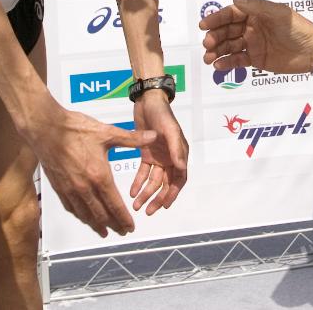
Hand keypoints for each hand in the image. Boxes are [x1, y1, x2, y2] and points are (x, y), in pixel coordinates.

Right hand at [27, 105, 156, 237]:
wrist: (46, 128)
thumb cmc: (74, 129)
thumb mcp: (107, 132)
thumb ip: (132, 138)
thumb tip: (152, 137)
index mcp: (99, 176)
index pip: (115, 204)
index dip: (124, 218)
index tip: (130, 227)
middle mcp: (84, 187)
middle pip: (101, 214)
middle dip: (113, 225)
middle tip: (121, 231)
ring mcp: (70, 189)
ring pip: (85, 214)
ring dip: (96, 224)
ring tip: (104, 231)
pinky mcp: (59, 187)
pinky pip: (71, 207)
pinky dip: (80, 216)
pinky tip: (83, 217)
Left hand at [129, 89, 187, 214]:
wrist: (147, 101)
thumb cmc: (162, 114)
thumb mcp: (170, 130)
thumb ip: (176, 149)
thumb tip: (181, 167)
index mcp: (180, 154)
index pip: (178, 179)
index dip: (172, 193)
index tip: (164, 206)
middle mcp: (170, 158)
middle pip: (165, 184)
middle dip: (158, 198)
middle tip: (148, 210)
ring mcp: (158, 157)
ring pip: (153, 181)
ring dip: (146, 193)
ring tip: (136, 205)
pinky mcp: (147, 154)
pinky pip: (143, 172)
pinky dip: (138, 182)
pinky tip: (131, 192)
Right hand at [200, 0, 312, 73]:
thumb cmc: (298, 28)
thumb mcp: (278, 13)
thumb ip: (256, 7)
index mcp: (256, 13)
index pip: (231, 14)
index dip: (217, 18)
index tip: (204, 25)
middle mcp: (252, 27)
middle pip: (227, 31)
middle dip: (215, 37)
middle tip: (207, 44)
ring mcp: (253, 43)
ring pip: (229, 46)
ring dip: (217, 51)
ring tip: (208, 58)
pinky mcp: (256, 59)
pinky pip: (237, 60)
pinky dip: (227, 63)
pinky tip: (218, 66)